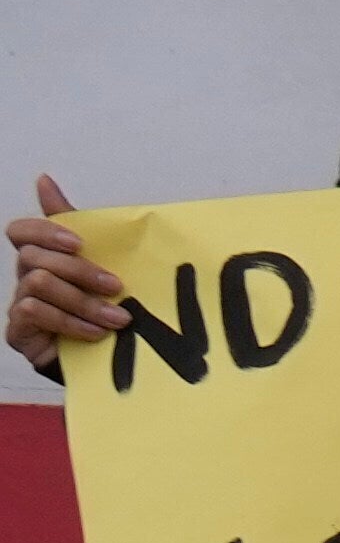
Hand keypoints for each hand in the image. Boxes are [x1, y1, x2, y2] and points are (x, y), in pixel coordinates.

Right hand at [7, 176, 124, 376]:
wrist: (115, 364)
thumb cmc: (108, 310)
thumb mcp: (107, 267)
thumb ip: (85, 228)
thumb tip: (44, 179)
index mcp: (45, 258)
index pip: (22, 231)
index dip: (44, 230)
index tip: (78, 241)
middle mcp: (26, 278)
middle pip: (34, 256)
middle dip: (79, 270)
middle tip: (116, 286)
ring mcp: (20, 305)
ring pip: (38, 284)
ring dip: (83, 301)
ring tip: (117, 319)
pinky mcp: (19, 332)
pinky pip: (34, 312)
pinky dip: (70, 321)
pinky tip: (96, 333)